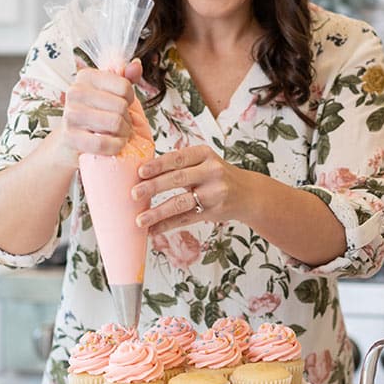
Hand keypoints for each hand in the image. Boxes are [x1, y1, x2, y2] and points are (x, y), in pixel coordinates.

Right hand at [53, 58, 142, 167]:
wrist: (70, 141)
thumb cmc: (96, 114)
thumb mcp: (112, 93)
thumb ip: (126, 78)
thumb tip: (136, 64)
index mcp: (86, 76)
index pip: (124, 86)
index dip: (130, 99)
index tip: (123, 104)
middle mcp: (75, 92)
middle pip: (121, 106)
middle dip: (127, 120)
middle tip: (122, 124)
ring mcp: (70, 115)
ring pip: (114, 124)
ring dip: (123, 134)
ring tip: (118, 134)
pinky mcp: (70, 137)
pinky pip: (102, 143)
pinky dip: (115, 146)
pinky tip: (114, 145)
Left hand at [131, 145, 252, 233]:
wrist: (249, 194)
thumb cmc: (217, 176)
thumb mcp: (204, 162)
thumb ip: (179, 165)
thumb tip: (141, 173)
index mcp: (205, 154)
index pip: (178, 158)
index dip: (158, 164)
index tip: (140, 171)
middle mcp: (211, 172)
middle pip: (178, 179)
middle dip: (154, 187)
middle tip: (134, 194)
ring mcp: (214, 193)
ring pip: (181, 202)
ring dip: (158, 212)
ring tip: (140, 219)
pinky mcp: (213, 212)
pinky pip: (186, 219)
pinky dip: (167, 225)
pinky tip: (153, 230)